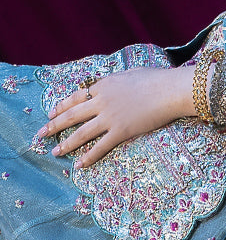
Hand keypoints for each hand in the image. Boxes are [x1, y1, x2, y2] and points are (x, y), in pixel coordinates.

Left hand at [35, 66, 196, 168]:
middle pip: (72, 115)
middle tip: (41, 134)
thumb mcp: (131, 74)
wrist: (169, 90)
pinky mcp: (121, 131)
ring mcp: (110, 117)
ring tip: (55, 152)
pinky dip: (89, 157)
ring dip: (66, 143)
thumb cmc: (156, 79)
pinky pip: (101, 146)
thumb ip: (117, 81)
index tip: (50, 114)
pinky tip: (79, 165)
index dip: (61, 106)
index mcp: (103, 86)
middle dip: (54, 126)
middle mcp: (101, 102)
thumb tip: (111, 84)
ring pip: (81, 133)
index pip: (75, 97)